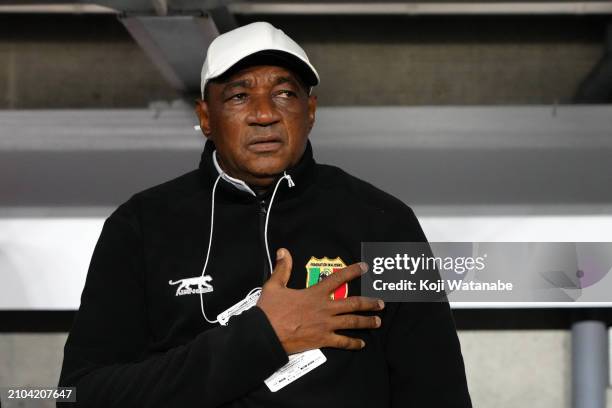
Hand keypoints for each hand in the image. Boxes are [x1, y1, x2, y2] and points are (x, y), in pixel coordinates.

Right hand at [256, 248, 384, 354]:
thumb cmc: (269, 311)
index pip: (338, 278)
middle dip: (369, 303)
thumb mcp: (274, 285)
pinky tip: (361, 344)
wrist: (266, 334)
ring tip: (378, 322)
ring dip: (367, 322)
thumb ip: (282, 268)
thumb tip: (283, 252)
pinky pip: (342, 342)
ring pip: (352, 322)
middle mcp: (325, 308)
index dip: (353, 271)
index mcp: (315, 293)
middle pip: (353, 304)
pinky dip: (353, 343)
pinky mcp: (323, 340)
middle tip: (381, 303)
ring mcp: (326, 325)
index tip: (364, 267)